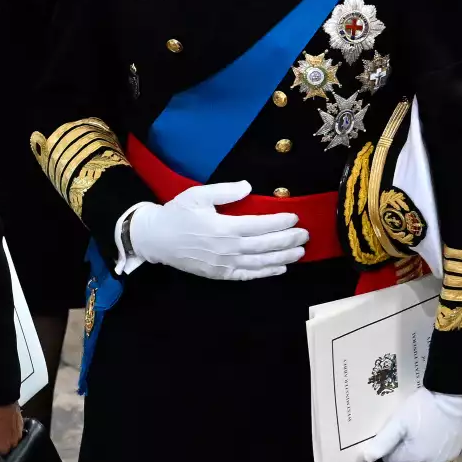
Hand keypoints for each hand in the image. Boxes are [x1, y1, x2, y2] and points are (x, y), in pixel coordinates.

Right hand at [129, 182, 308, 281]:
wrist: (156, 239)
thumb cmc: (177, 213)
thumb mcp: (198, 195)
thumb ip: (225, 191)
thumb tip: (248, 187)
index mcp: (225, 227)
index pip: (261, 225)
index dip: (280, 222)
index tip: (295, 217)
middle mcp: (228, 248)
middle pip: (265, 245)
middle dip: (288, 240)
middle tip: (306, 235)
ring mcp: (224, 264)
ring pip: (260, 263)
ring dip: (283, 258)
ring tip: (300, 252)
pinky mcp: (220, 274)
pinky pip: (248, 275)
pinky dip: (265, 273)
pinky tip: (279, 269)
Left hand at [363, 389, 461, 461]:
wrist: (454, 397)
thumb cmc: (423, 408)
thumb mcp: (399, 422)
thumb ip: (383, 441)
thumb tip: (367, 458)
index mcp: (414, 458)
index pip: (390, 459)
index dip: (389, 443)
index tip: (394, 428)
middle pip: (407, 457)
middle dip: (404, 443)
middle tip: (407, 423)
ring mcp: (444, 459)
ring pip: (421, 454)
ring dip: (418, 442)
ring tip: (422, 423)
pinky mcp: (454, 451)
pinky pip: (436, 450)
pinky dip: (433, 442)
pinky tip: (435, 426)